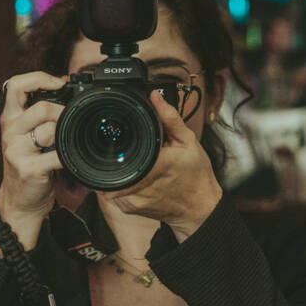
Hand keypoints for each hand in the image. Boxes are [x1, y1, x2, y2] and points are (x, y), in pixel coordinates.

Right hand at [0, 72, 66, 252]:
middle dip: (62, 111)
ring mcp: (17, 151)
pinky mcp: (28, 169)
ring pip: (49, 130)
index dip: (38, 78)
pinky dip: (68, 156)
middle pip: (40, 107)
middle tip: (72, 120)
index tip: (59, 82)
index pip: (15, 85)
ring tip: (69, 141)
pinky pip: (56, 155)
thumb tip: (65, 92)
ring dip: (66, 134)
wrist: (19, 202)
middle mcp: (10, 132)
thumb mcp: (27, 136)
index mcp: (10, 120)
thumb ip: (38, 116)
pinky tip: (70, 159)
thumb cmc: (29, 166)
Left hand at [99, 89, 221, 240]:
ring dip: (111, 167)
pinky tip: (130, 174)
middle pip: (107, 163)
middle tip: (121, 146)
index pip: (117, 152)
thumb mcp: (188, 141)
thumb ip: (170, 117)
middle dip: (110, 153)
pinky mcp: (128, 209)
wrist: (200, 208)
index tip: (115, 137)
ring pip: (105, 178)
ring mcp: (130, 200)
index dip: (111, 143)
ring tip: (127, 160)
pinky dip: (116, 180)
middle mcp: (137, 186)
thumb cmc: (196, 176)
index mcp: (152, 166)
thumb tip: (155, 97)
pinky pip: (111, 192)